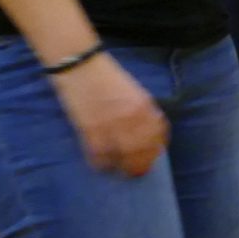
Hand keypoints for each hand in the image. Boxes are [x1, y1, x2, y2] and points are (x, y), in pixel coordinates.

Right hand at [51, 53, 167, 176]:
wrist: (80, 66)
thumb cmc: (107, 78)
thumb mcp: (135, 93)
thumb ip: (143, 112)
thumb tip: (149, 135)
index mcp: (145, 107)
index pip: (158, 137)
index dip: (156, 149)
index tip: (152, 155)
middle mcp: (133, 119)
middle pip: (142, 153)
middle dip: (141, 165)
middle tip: (136, 171)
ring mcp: (112, 127)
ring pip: (123, 159)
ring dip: (123, 167)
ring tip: (120, 169)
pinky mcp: (91, 132)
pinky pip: (100, 157)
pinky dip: (102, 163)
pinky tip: (102, 163)